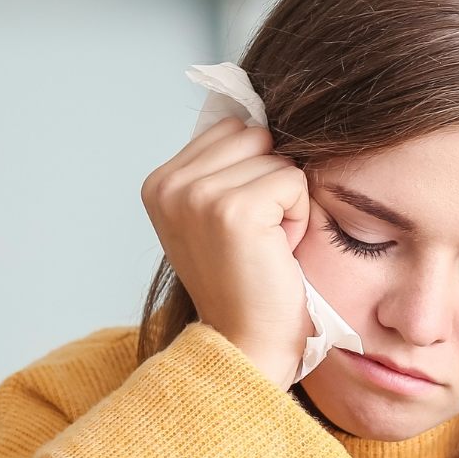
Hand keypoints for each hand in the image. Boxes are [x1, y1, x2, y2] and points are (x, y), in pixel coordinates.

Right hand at [140, 116, 312, 389]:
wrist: (247, 348)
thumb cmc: (248, 289)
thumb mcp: (221, 220)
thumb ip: (226, 167)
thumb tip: (261, 109)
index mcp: (161, 182)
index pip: (232, 130)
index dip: (254, 175)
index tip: (243, 230)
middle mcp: (170, 184)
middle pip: (256, 134)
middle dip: (272, 183)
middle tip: (259, 240)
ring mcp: (197, 194)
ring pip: (277, 155)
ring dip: (286, 201)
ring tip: (267, 247)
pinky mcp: (233, 209)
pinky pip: (293, 181)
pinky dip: (297, 217)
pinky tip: (277, 253)